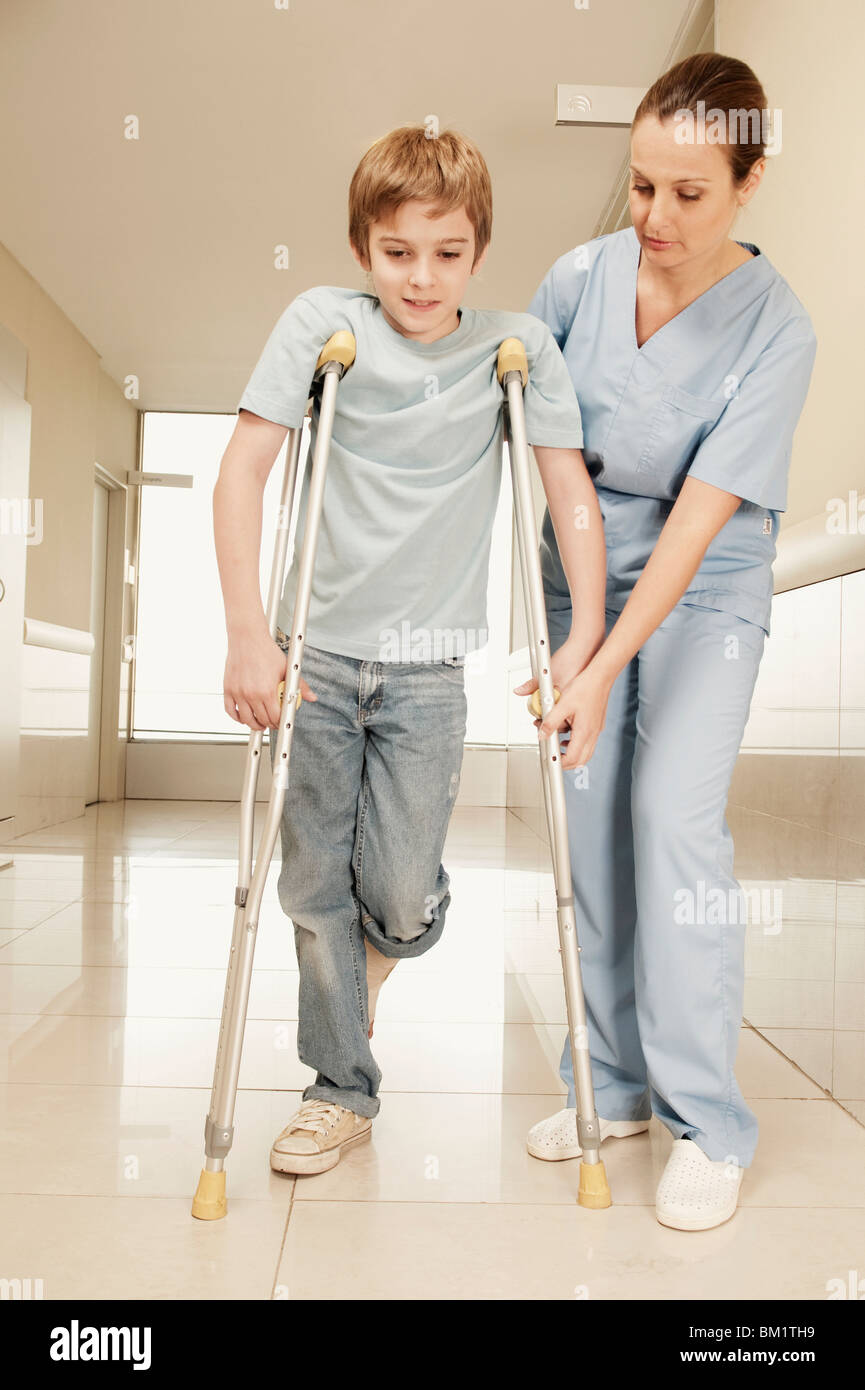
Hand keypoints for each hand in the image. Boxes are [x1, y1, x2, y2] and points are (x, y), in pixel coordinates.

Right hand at [224, 631, 317, 731]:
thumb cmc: (266, 651)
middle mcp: (251, 694)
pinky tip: (243, 716)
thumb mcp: (287, 668)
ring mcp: (238, 693)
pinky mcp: (228, 689)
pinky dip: (236, 717)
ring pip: (246, 719)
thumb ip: (300, 685)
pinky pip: (230, 710)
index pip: (275, 717)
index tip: (282, 723)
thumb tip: (311, 697)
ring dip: (254, 725)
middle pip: (261, 720)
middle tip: (272, 723)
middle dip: (269, 725)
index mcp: (267, 690)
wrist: (247, 638)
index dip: (280, 723)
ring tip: (259, 723)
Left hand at [513, 633, 609, 769]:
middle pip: (582, 760)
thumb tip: (542, 734)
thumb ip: (550, 722)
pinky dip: (577, 745)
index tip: (551, 762)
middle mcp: (593, 733)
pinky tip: (568, 736)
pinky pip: (588, 742)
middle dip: (567, 763)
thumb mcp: (562, 705)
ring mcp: (596, 729)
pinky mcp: (597, 724)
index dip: (560, 763)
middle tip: (554, 760)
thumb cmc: (585, 687)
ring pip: (586, 752)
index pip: (573, 758)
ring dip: (573, 754)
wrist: (600, 676)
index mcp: (584, 731)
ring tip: (559, 748)